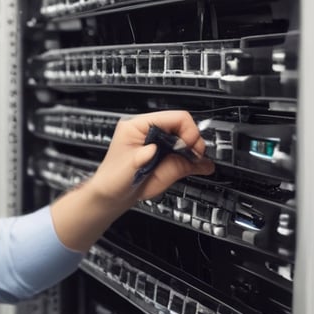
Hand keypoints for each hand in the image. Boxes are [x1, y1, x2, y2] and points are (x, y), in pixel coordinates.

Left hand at [92, 110, 214, 206]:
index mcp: (138, 126)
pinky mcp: (167, 157)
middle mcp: (151, 132)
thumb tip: (165, 149)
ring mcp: (160, 144)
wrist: (113, 196)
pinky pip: (188, 155)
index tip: (189, 147)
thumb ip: (144, 157)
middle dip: (193, 141)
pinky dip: (198, 161)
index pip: (174, 118)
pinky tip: (201, 167)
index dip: (187, 131)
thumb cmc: (113, 180)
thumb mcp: (130, 168)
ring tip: (196, 163)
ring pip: (188, 141)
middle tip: (195, 157)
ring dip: (196, 151)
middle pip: (184, 127)